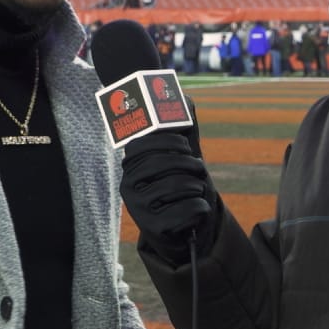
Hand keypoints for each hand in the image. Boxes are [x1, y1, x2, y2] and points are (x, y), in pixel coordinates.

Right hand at [120, 132, 217, 263]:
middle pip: (163, 163)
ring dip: (197, 186)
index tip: (185, 146)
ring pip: (177, 185)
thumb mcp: (178, 157)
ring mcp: (139, 208)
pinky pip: (187, 208)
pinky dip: (201, 207)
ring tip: (197, 190)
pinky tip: (198, 209)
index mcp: (130, 167)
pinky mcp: (154, 228)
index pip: (142, 144)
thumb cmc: (178, 186)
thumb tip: (185, 97)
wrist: (178, 232)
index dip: (168, 141)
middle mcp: (128, 186)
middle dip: (190, 163)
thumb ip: (181, 127)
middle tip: (200, 169)